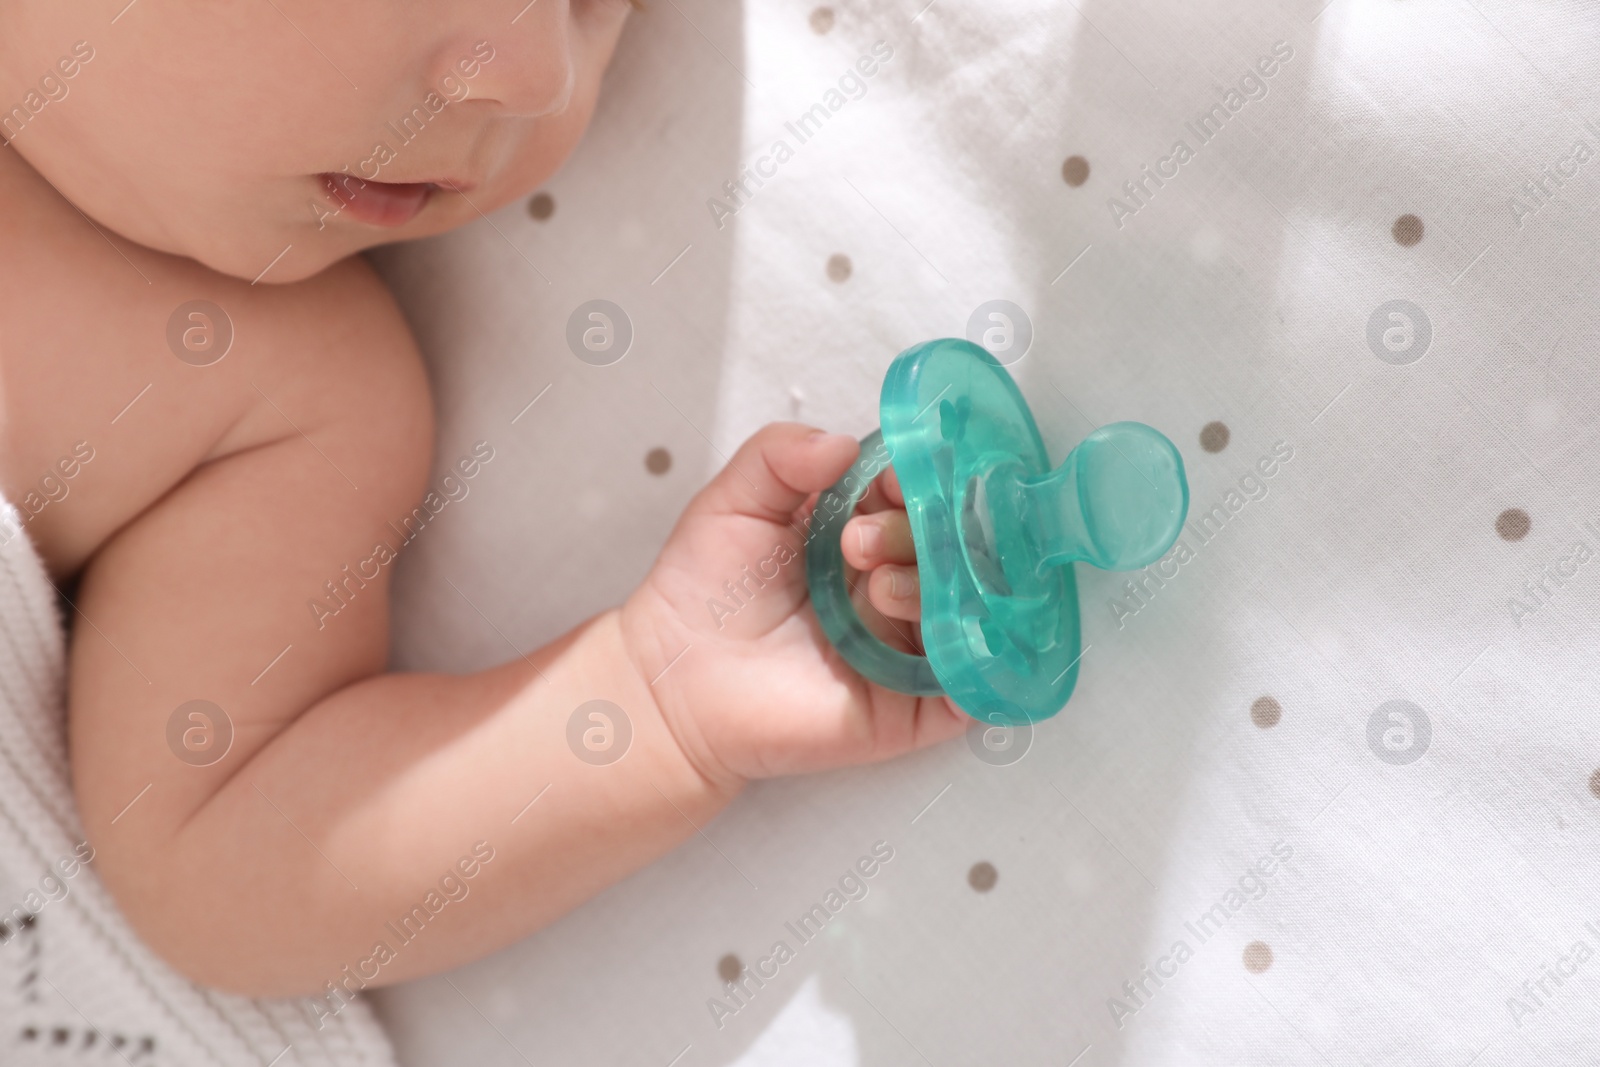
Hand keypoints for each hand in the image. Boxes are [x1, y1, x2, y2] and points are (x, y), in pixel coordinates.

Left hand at [619, 422, 968, 789]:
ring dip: (934, 583)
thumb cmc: (703, 593)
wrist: (676, 681)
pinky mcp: (917, 706)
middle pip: (956, 542)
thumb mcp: (734, 501)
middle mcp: (899, 582)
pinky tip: (936, 630)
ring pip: (972, 602)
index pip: (925, 492)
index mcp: (868, 531)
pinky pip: (977, 679)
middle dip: (920, 530)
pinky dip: (974, 651)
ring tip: (877, 587)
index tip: (888, 481)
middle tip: (857, 541)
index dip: (919, 479)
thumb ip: (780, 454)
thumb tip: (844, 442)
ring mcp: (912, 644)